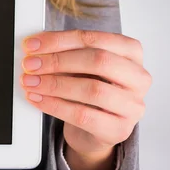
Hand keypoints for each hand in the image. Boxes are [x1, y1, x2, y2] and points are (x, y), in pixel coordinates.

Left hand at [20, 30, 150, 169]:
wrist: (93, 130)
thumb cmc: (88, 89)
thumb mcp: (79, 67)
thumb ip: (64, 53)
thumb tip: (35, 47)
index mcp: (131, 53)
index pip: (95, 39)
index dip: (60, 40)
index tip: (32, 44)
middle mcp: (139, 77)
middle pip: (98, 61)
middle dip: (58, 61)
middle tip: (30, 64)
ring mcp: (133, 105)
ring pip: (92, 90)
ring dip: (54, 84)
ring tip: (30, 82)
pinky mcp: (119, 129)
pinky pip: (83, 116)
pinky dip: (54, 106)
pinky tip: (37, 99)